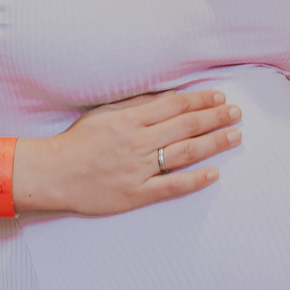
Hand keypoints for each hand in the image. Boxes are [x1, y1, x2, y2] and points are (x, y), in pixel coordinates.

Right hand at [14, 88, 241, 215]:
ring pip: (184, 153)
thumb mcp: (103, 113)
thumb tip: (166, 96)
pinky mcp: (136, 194)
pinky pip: (171, 186)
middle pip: (185, 126)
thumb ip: (135, 104)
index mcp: (130, 119)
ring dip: (213, 143)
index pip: (175, 105)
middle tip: (237, 113)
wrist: (53, 174)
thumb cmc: (77, 141)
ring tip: (234, 136)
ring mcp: (138, 169)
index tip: (219, 97)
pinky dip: (194, 180)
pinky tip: (213, 174)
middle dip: (215, 117)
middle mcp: (138, 142)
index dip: (200, 100)